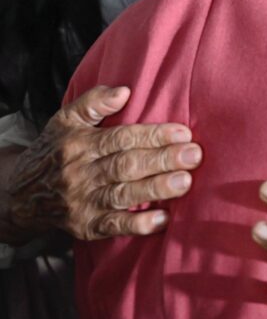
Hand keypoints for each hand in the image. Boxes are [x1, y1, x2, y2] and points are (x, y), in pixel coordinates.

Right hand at [4, 86, 201, 241]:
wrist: (21, 195)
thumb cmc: (55, 151)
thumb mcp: (66, 120)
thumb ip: (94, 102)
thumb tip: (124, 92)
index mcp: (80, 145)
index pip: (121, 138)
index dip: (153, 136)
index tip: (183, 133)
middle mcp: (82, 173)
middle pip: (126, 165)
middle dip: (162, 160)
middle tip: (194, 155)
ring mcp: (84, 202)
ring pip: (124, 194)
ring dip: (156, 189)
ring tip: (185, 182)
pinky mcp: (87, 226)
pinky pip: (114, 226)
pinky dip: (138, 224)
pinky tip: (163, 219)